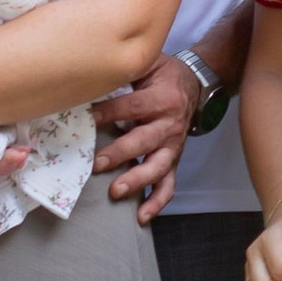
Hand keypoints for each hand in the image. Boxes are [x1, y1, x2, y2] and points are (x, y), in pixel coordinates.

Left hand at [90, 56, 196, 224]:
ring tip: (116, 191)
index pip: (132, 107)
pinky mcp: (174, 161)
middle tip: (96, 164)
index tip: (87, 118)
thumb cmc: (162, 73)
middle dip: (120, 153)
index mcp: (162, 97)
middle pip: (144, 141)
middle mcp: (170, 124)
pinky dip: (156, 203)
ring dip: (137, 180)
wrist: (194, 84)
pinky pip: (168, 185)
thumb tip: (89, 77)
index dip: (109, 113)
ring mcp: (173, 146)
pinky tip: (141, 217)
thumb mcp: (149, 63)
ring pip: (157, 167)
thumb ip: (125, 70)